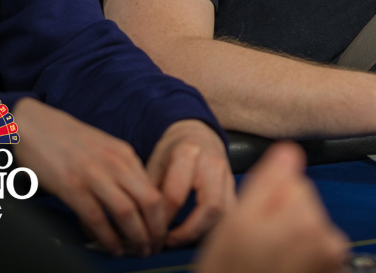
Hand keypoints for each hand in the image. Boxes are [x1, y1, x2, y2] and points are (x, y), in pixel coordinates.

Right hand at [12, 97, 167, 256]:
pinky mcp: (72, 185)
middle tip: (155, 247)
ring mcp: (94, 174)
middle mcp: (115, 162)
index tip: (162, 233)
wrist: (33, 125)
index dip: (162, 216)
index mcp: (125, 154)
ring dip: (136, 237)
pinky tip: (112, 247)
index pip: (155, 189)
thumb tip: (130, 207)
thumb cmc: (67, 141)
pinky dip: (107, 237)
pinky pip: (96, 217)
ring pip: (127, 212)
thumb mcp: (103, 151)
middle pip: (149, 201)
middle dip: (156, 230)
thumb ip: (119, 174)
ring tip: (139, 251)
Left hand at [145, 119, 235, 247]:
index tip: (150, 233)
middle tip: (169, 242)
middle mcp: (213, 163)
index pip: (176, 196)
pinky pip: (230, 214)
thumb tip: (141, 226)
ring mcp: (227, 175)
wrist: (197, 134)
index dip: (161, 220)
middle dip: (189, 232)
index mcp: (188, 153)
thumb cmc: (173, 149)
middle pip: (210, 207)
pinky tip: (197, 234)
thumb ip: (150, 192)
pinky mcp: (234, 187)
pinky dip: (215, 229)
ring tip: (182, 240)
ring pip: (226, 214)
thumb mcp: (155, 163)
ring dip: (205, 233)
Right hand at [196, 143, 348, 272]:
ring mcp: (333, 259)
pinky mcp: (332, 271)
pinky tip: (282, 270)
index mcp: (304, 219)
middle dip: (283, 219)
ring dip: (292, 240)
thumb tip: (289, 151)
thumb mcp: (237, 223)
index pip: (295, 181)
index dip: (270, 198)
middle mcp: (326, 238)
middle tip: (257, 246)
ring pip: (310, 228)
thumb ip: (268, 182)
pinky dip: (301, 258)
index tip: (255, 223)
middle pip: (305, 205)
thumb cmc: (231, 272)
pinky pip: (316, 250)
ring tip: (268, 262)